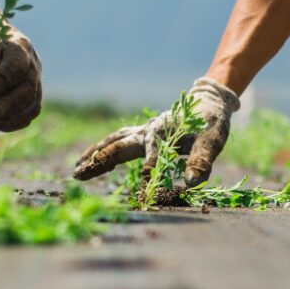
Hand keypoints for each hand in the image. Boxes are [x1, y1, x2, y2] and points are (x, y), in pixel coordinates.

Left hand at [0, 3, 42, 131]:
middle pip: (28, 90)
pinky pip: (28, 114)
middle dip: (4, 106)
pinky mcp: (33, 95)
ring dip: (7, 118)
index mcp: (19, 44)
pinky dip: (11, 123)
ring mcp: (36, 80)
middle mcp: (33, 63)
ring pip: (32, 106)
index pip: (16, 68)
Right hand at [73, 78, 239, 183]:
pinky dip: (104, 150)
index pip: (153, 156)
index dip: (151, 171)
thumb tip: (191, 181)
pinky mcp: (143, 134)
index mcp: (164, 133)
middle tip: (78, 173)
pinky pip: (118, 141)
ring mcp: (143, 132)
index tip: (145, 188)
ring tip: (77, 169)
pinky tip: (94, 159)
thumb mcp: (212, 139)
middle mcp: (148, 132)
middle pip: (118, 146)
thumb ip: (202, 159)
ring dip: (95, 155)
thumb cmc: (211, 122)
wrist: (208, 101)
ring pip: (113, 142)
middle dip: (99, 160)